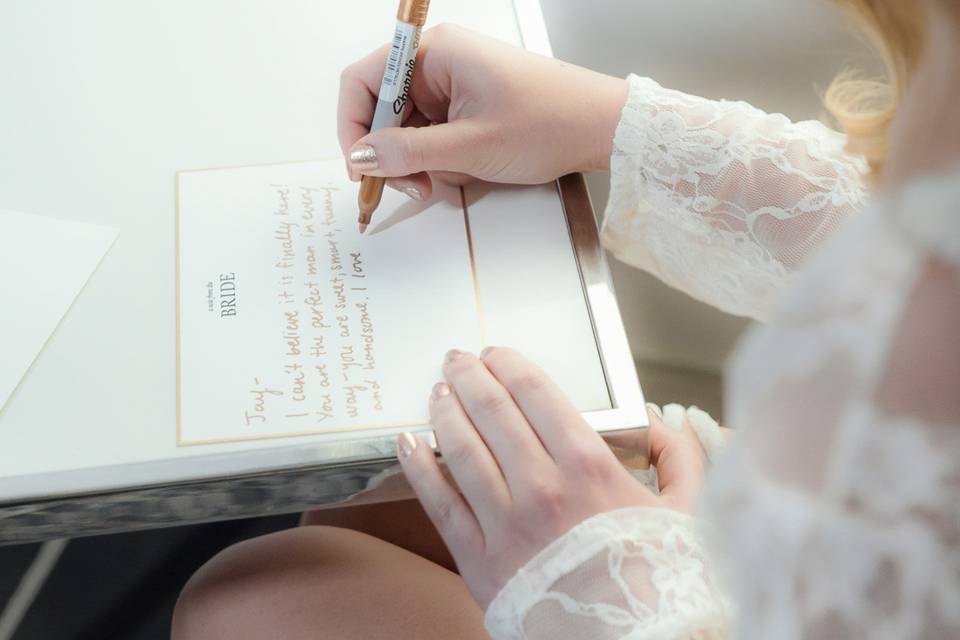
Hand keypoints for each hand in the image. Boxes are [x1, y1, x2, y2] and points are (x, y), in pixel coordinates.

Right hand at [338, 24, 627, 199]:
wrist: (600, 129)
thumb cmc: (548, 123)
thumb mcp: (469, 147)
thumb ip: (407, 152)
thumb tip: (361, 156)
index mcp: (435, 53)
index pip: (363, 80)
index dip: (353, 126)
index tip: (360, 168)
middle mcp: (439, 62)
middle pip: (384, 108)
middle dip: (392, 153)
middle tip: (410, 187)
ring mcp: (454, 84)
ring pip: (408, 127)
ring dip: (417, 161)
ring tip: (442, 182)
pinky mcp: (467, 105)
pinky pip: (433, 134)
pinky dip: (438, 159)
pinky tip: (460, 172)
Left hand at [396, 347, 709, 609]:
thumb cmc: (657, 583)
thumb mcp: (687, 514)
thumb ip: (679, 458)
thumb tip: (663, 423)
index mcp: (589, 468)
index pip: (537, 395)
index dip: (510, 366)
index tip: (496, 354)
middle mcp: (541, 488)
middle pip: (493, 414)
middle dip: (470, 378)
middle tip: (457, 359)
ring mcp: (505, 524)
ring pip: (461, 449)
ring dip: (445, 411)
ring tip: (438, 391)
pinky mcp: (478, 559)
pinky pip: (439, 502)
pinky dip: (419, 467)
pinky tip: (408, 442)